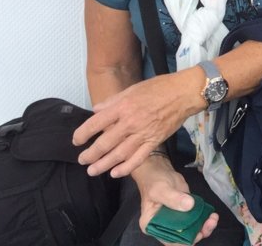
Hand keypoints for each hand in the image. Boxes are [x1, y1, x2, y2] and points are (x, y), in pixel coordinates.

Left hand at [73, 72, 196, 177]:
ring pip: (119, 154)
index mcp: (123, 106)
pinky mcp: (154, 141)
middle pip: (105, 143)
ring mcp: (143, 134)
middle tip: (82, 160)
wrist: (184, 93)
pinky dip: (126, 168)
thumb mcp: (132, 88)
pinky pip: (138, 158)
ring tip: (92, 171)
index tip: (76, 140)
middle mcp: (130, 122)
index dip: (83, 133)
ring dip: (103, 165)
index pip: (96, 123)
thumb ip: (113, 101)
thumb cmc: (159, 87)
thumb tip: (96, 110)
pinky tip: (115, 173)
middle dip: (90, 154)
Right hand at [134, 156, 219, 244]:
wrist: (159, 170)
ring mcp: (175, 220)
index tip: (197, 233)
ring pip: (191, 229)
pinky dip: (204, 219)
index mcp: (152, 225)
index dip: (183, 240)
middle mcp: (163, 226)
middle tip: (210, 223)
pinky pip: (195, 219)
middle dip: (197, 233)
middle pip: (182, 237)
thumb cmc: (155, 180)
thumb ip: (173, 198)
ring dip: (203, 227)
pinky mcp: (184, 212)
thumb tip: (189, 205)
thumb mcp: (161, 189)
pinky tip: (211, 214)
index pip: (169, 240)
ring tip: (213, 218)